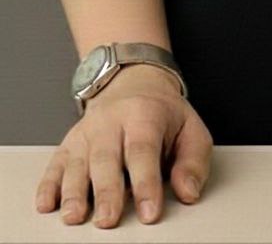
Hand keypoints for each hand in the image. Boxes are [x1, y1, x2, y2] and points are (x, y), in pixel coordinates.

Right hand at [34, 64, 212, 228]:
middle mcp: (111, 122)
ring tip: (74, 216)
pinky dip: (49, 185)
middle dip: (106, 191)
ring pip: (77, 163)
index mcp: (145, 115)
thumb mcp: (190, 129)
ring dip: (73, 192)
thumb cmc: (162, 114)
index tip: (149, 212)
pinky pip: (55, 164)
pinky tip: (47, 204)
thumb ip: (193, 162)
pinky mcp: (68, 144)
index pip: (144, 151)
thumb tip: (188, 192)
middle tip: (108, 219)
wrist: (133, 82)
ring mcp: (87, 133)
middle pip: (106, 158)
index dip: (146, 183)